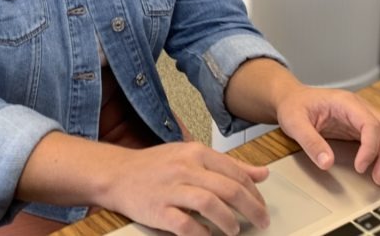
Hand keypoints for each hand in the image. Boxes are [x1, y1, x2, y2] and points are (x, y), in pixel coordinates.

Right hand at [101, 142, 270, 235]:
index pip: (236, 173)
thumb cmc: (156, 166)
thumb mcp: (192, 156)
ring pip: (210, 204)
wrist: (116, 174)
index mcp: (196, 152)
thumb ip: (228, 166)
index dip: (255, 193)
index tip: (262, 206)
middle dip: (251, 208)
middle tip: (261, 221)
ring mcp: (170, 189)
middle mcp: (184, 168)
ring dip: (228, 221)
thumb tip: (262, 174)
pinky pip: (185, 225)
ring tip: (234, 229)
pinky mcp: (158, 210)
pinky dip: (201, 233)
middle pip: (229, 189)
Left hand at [274, 87, 379, 185]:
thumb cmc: (294, 106)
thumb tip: (326, 163)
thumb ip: (310, 142)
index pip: (370, 124)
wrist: (292, 99)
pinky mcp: (361, 128)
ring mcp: (362, 117)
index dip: (370, 148)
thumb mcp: (294, 123)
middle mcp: (360, 108)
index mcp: (346, 102)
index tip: (361, 167)